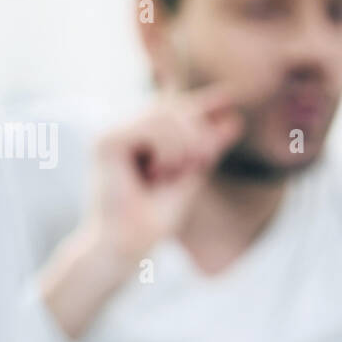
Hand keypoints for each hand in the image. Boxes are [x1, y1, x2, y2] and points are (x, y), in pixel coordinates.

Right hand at [87, 82, 246, 262]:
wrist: (129, 245)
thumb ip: (208, 146)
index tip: (229, 96)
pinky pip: (150, 126)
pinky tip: (160, 171)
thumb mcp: (191, 175)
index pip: (173, 110)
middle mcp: (123, 132)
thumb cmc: (154, 218)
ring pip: (164, 115)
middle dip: (196, 132)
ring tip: (180, 170)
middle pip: (171, 108)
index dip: (201, 102)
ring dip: (184, 143)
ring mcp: (112, 134)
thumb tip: (235, 118)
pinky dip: (167, 148)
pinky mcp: (106, 142)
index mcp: (139, 139)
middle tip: (202, 161)